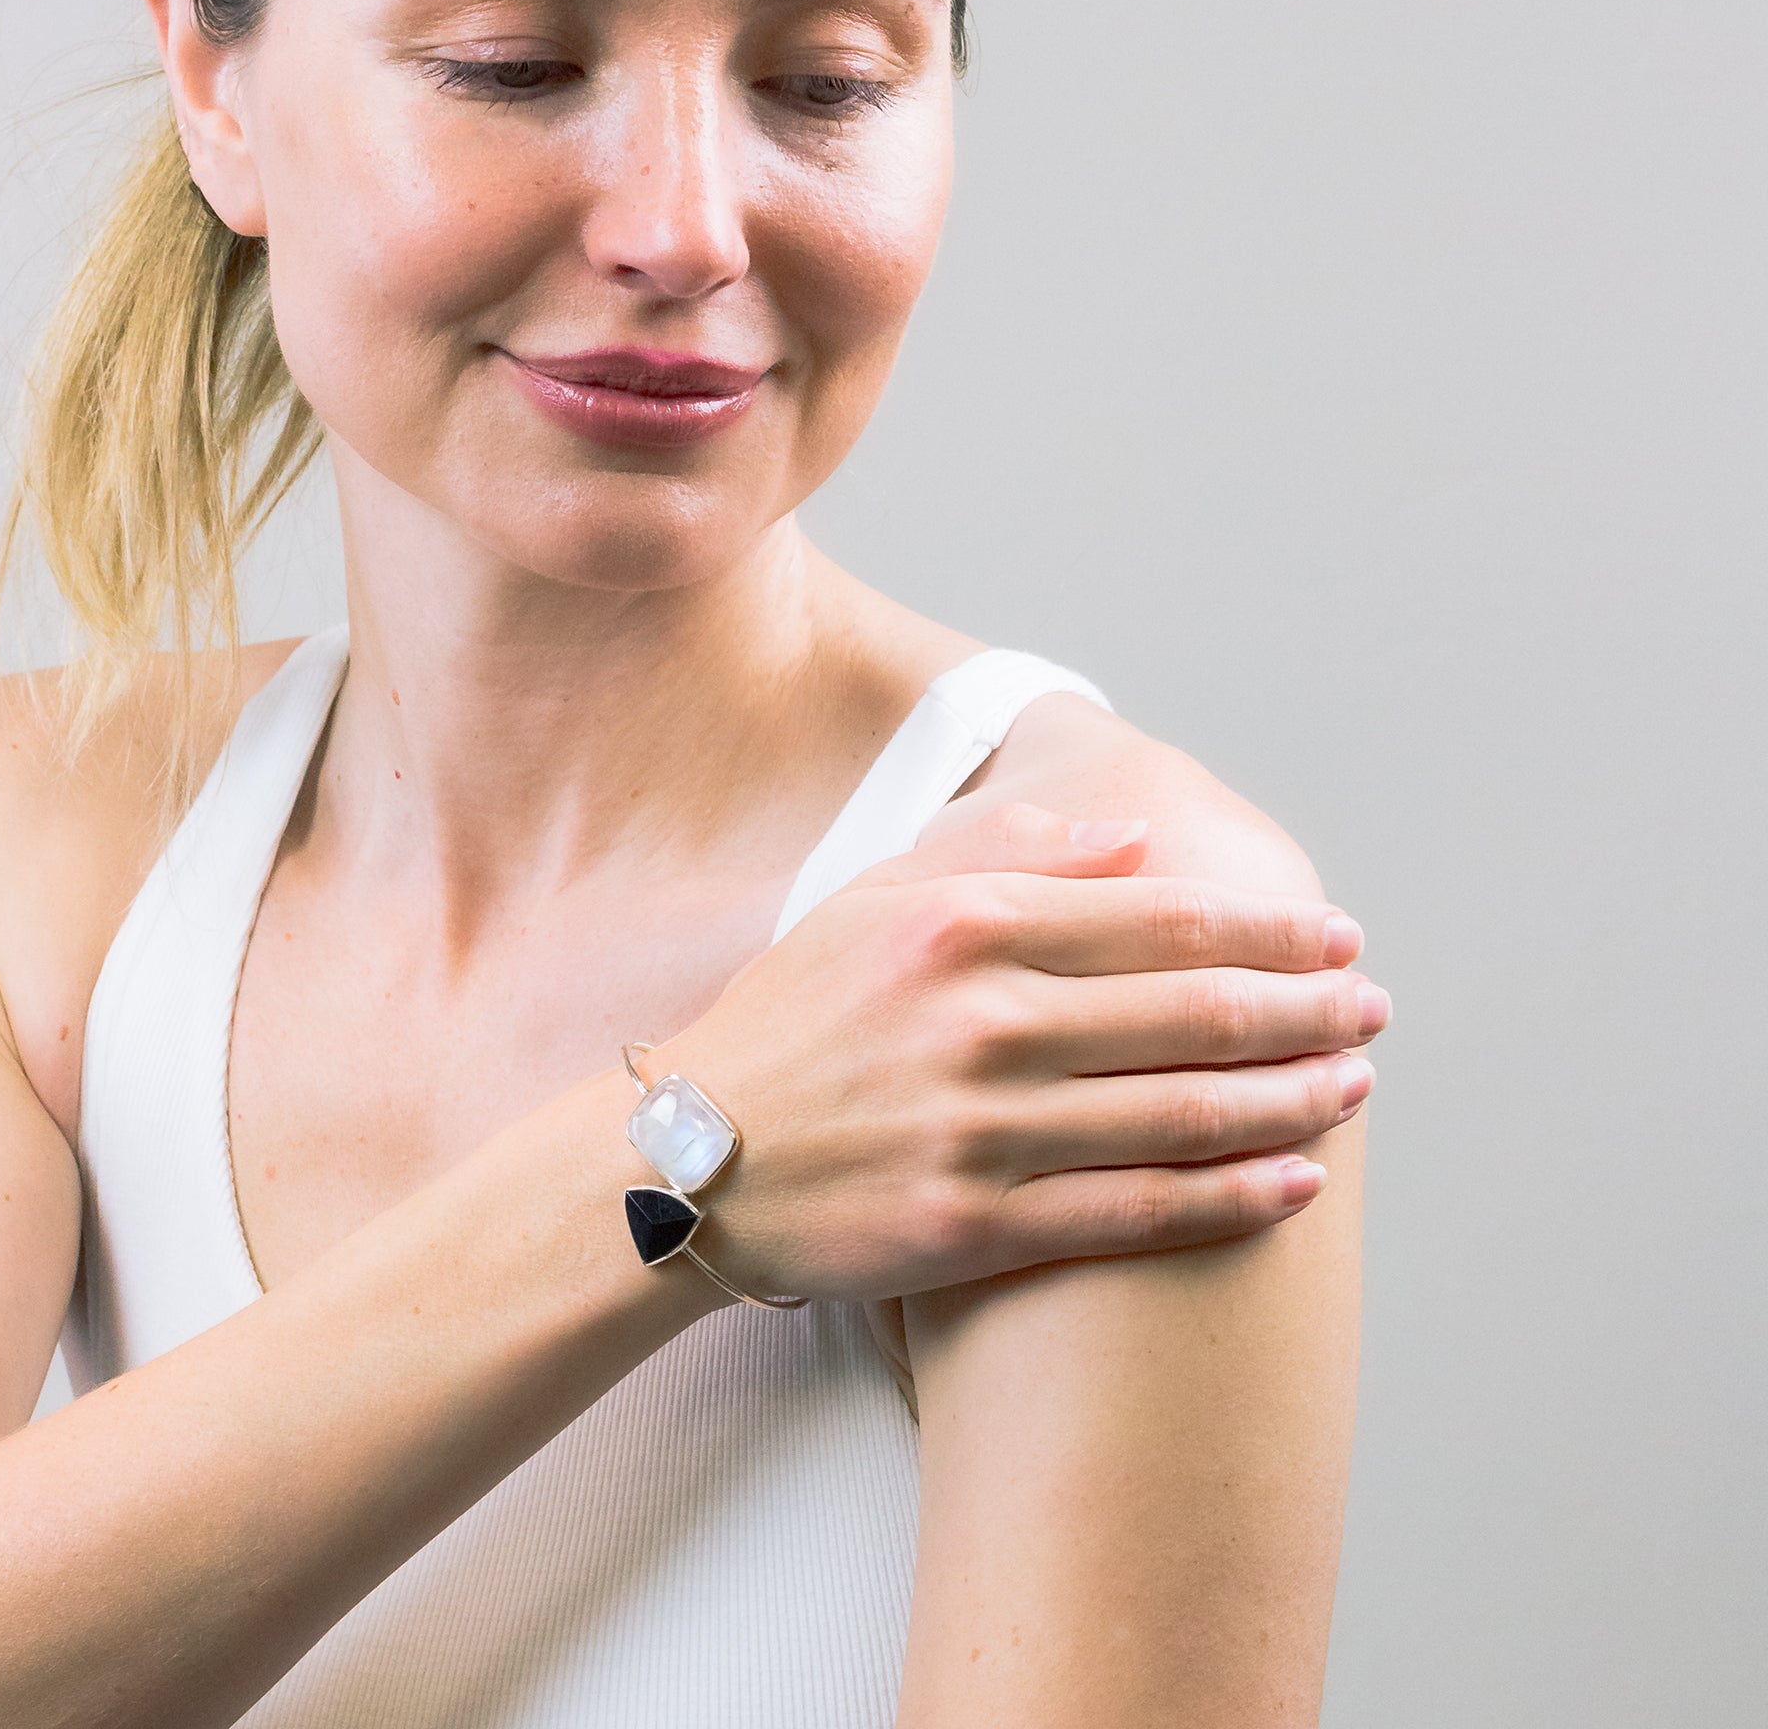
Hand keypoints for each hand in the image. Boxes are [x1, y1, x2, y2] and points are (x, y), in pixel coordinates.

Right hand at [640, 803, 1384, 1300]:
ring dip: (1292, 1099)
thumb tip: (1136, 838)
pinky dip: (1231, 1198)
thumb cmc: (793, 1017)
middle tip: (1373, 1011)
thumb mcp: (874, 893)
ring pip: (1182, 1115)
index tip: (1334, 938)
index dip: (1270, 931)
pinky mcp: (976, 1226)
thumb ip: (1006, 847)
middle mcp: (982, 1021)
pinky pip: (1136, 1212)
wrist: (692, 1159)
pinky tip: (1297, 1181)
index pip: (1163, 919)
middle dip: (1307, 1011)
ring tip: (1355, 1087)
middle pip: (1194, 1014)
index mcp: (964, 923)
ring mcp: (981, 1130)